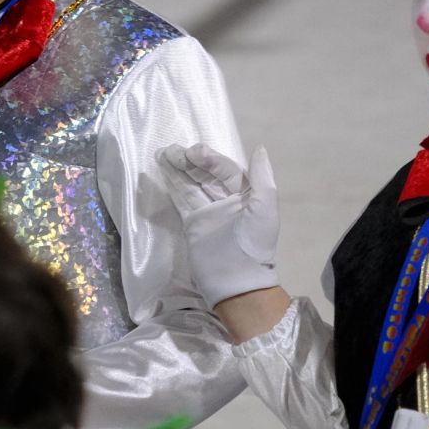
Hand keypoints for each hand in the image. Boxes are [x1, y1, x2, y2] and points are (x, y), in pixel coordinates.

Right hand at [156, 143, 279, 307]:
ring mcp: (208, 211)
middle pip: (206, 174)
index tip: (194, 152)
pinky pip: (182, 199)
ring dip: (179, 169)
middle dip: (190, 160)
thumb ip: (262, 178)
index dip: (211, 159)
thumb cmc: (253, 243)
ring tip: (163, 153)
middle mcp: (227, 199)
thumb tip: (259, 148)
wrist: (236, 280)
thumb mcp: (265, 208)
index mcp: (246, 194)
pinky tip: (164, 172)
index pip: (226, 169)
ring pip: (192, 184)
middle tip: (172, 150)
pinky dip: (173, 185)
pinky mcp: (193, 222)